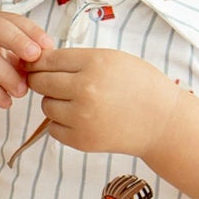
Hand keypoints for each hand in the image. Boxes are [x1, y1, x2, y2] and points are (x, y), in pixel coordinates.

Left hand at [19, 45, 185, 159]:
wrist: (162, 122)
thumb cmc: (140, 86)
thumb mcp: (113, 59)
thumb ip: (79, 59)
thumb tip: (39, 61)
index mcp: (94, 63)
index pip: (48, 59)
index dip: (38, 62)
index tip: (37, 65)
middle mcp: (85, 89)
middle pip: (40, 82)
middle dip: (41, 81)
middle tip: (53, 83)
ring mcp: (82, 117)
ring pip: (46, 106)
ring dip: (54, 103)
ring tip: (76, 102)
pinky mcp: (81, 140)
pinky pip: (53, 128)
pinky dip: (61, 124)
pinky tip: (80, 119)